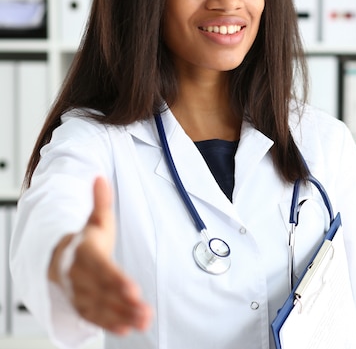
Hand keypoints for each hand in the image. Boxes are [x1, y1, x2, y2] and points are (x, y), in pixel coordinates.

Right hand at [49, 176, 151, 334]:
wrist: (59, 256)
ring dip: (121, 316)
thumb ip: (100, 201)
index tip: (134, 290)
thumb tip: (100, 177)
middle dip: (124, 303)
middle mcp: (80, 276)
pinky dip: (109, 324)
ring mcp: (80, 292)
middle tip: (145, 312)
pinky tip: (128, 329)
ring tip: (144, 321)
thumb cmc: (84, 238)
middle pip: (103, 292)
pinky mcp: (83, 304)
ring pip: (100, 307)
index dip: (117, 280)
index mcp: (85, 253)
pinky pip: (94, 317)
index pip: (102, 269)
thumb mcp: (95, 218)